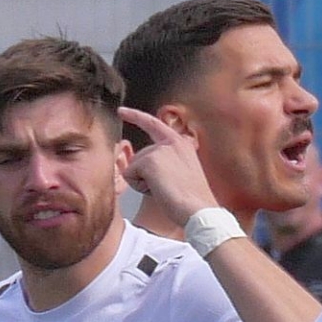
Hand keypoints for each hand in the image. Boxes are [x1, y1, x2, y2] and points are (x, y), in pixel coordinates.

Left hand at [118, 107, 220, 225]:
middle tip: (170, 189)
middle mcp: (171, 142)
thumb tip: (134, 158)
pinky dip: (140, 187)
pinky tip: (159, 190)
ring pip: (134, 166)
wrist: (199, 210)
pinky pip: (130, 174)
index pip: (154, 125)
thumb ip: (164, 162)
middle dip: (146, 176)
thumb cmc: (192, 201)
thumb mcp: (182, 173)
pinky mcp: (149, 160)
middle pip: (140, 157)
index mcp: (182, 144)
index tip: (122, 111)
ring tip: (166, 190)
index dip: (136, 116)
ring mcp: (160, 150)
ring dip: (144, 183)